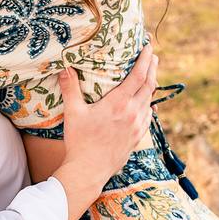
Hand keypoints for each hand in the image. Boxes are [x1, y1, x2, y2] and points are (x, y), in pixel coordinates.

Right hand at [54, 43, 156, 219]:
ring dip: (152, 87)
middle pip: (149, 85)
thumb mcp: (73, 113)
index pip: (138, 76)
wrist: (88, 171)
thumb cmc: (79, 142)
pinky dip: (149, 106)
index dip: (146, 60)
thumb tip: (64, 68)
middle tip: (154, 56)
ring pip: (149, 101)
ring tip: (151, 77)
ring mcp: (137, 127)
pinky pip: (148, 117)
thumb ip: (70, 89)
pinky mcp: (137, 138)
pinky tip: (148, 105)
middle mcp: (132, 113)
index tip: (149, 48)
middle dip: (153, 68)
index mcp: (119, 103)